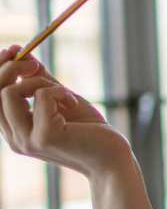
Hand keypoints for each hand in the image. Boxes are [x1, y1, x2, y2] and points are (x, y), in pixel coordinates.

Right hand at [0, 44, 129, 178]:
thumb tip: (22, 53)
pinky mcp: (44, 137)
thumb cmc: (91, 132)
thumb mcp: (61, 100)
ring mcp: (27, 140)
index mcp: (14, 131)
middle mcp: (14, 139)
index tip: (14, 50)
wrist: (114, 159)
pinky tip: (73, 103)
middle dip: (10, 68)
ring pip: (10, 93)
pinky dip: (59, 91)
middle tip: (35, 63)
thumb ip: (40, 80)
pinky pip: (41, 97)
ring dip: (39, 82)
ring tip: (64, 93)